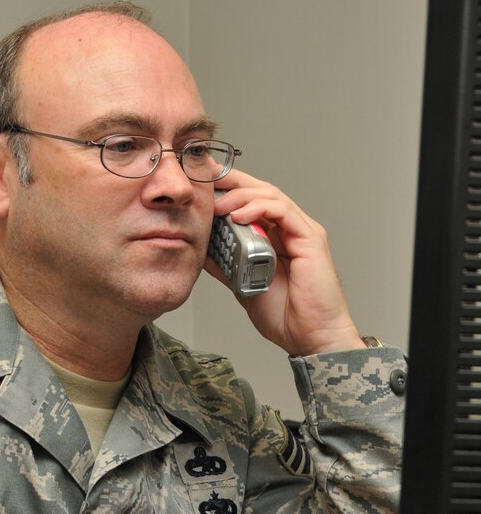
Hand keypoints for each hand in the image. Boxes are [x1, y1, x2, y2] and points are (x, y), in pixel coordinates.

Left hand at [207, 170, 364, 356]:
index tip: (203, 184)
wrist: (310, 337)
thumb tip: (202, 251)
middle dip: (232, 181)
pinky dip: (259, 209)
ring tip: (218, 203)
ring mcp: (301, 232)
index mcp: (275, 238)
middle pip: (261, 191)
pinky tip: (239, 215)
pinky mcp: (310, 238)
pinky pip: (284, 212)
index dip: (229, 189)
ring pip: (271, 196)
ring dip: (241, 196)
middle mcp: (289, 230)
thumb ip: (226, 266)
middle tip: (207, 176)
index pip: (251, 203)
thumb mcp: (242, 286)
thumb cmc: (286, 316)